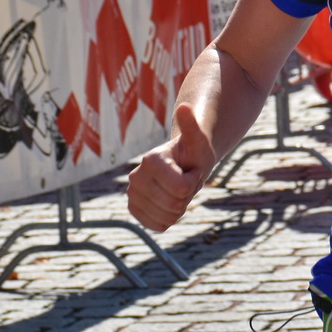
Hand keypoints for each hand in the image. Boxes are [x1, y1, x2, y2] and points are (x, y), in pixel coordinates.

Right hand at [127, 106, 209, 231]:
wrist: (183, 163)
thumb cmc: (193, 151)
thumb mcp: (199, 140)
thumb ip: (192, 125)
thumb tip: (185, 106)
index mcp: (150, 160)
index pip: (181, 188)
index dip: (193, 182)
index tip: (191, 170)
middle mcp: (135, 177)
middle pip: (174, 205)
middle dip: (187, 196)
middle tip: (185, 180)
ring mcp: (132, 194)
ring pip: (167, 217)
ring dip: (180, 208)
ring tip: (178, 190)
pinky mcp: (134, 209)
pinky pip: (158, 226)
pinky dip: (169, 218)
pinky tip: (169, 202)